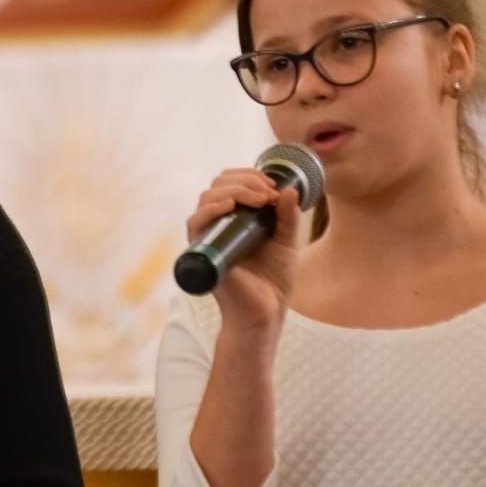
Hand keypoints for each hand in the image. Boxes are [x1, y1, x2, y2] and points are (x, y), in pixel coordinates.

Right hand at [185, 168, 301, 328]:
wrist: (267, 311)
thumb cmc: (273, 279)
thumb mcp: (286, 240)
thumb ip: (288, 216)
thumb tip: (290, 188)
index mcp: (235, 217)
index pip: (231, 182)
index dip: (249, 175)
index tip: (273, 186)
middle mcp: (218, 224)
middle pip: (217, 184)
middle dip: (244, 180)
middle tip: (268, 193)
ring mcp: (209, 237)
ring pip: (207, 198)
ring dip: (233, 189)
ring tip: (258, 198)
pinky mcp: (203, 252)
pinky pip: (195, 223)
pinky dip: (210, 209)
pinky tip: (229, 205)